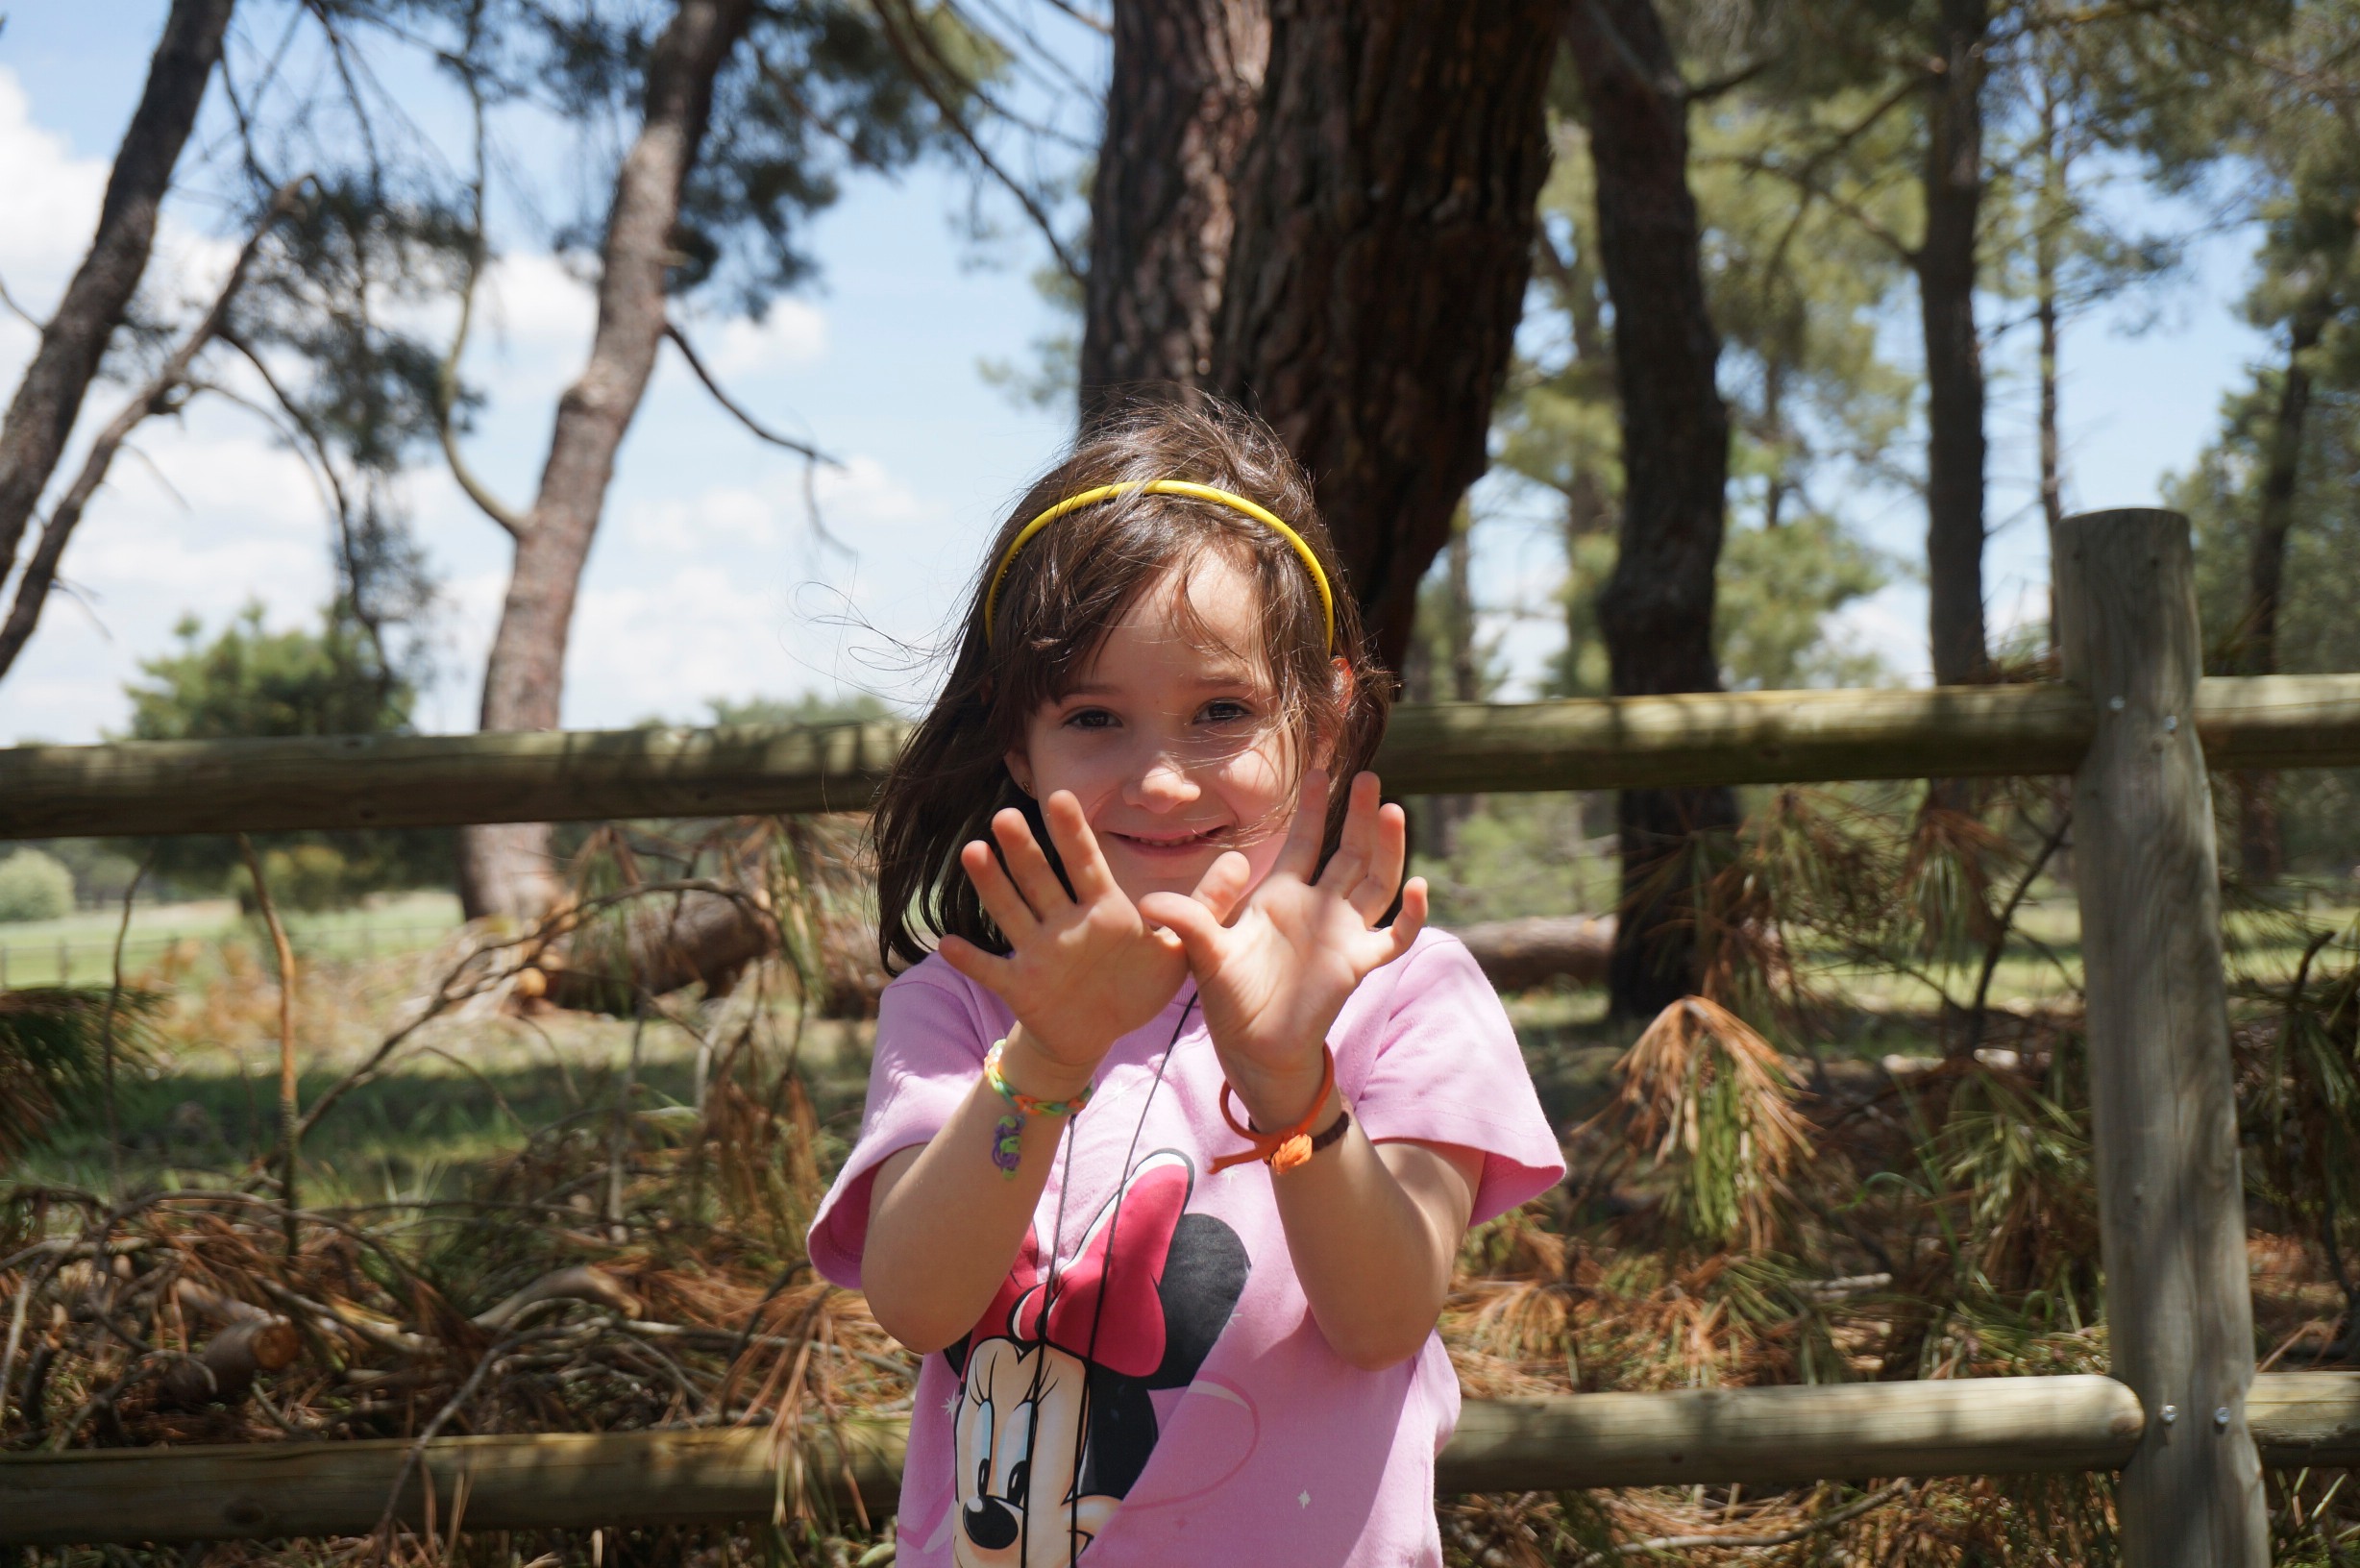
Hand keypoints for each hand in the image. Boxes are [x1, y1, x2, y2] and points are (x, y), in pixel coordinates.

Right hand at [937, 792, 1189, 1094]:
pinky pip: (993, 971)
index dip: (1072, 834)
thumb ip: (1207, 906)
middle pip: (1041, 880)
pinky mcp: (1021, 987)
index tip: (1059, 797)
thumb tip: (1243, 861)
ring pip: (1012, 912)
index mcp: (1102, 908)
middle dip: (1024, 851)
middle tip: (1005, 817)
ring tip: (973, 853)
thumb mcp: (1177, 948)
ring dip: (992, 886)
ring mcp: (1038, 952)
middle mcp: (1063, 922)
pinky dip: (972, 960)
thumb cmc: (1136, 981)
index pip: (1086, 864)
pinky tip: (947, 944)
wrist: (1099, 1031)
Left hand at [1138, 771, 1425, 1128]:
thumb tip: (1150, 900)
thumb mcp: (1205, 953)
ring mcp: (1342, 934)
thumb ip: (1189, 921)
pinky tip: (1417, 887)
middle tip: (1371, 776)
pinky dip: (1408, 916)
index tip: (1321, 770)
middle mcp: (1318, 908)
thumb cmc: (1229, 997)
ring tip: (1393, 812)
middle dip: (1360, 815)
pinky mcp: (1356, 965)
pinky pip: (1392, 938)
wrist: (1253, 1047)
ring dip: (1388, 849)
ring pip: (1375, 882)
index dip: (1315, 807)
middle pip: (1349, 851)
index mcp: (1283, 896)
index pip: (1305, 840)